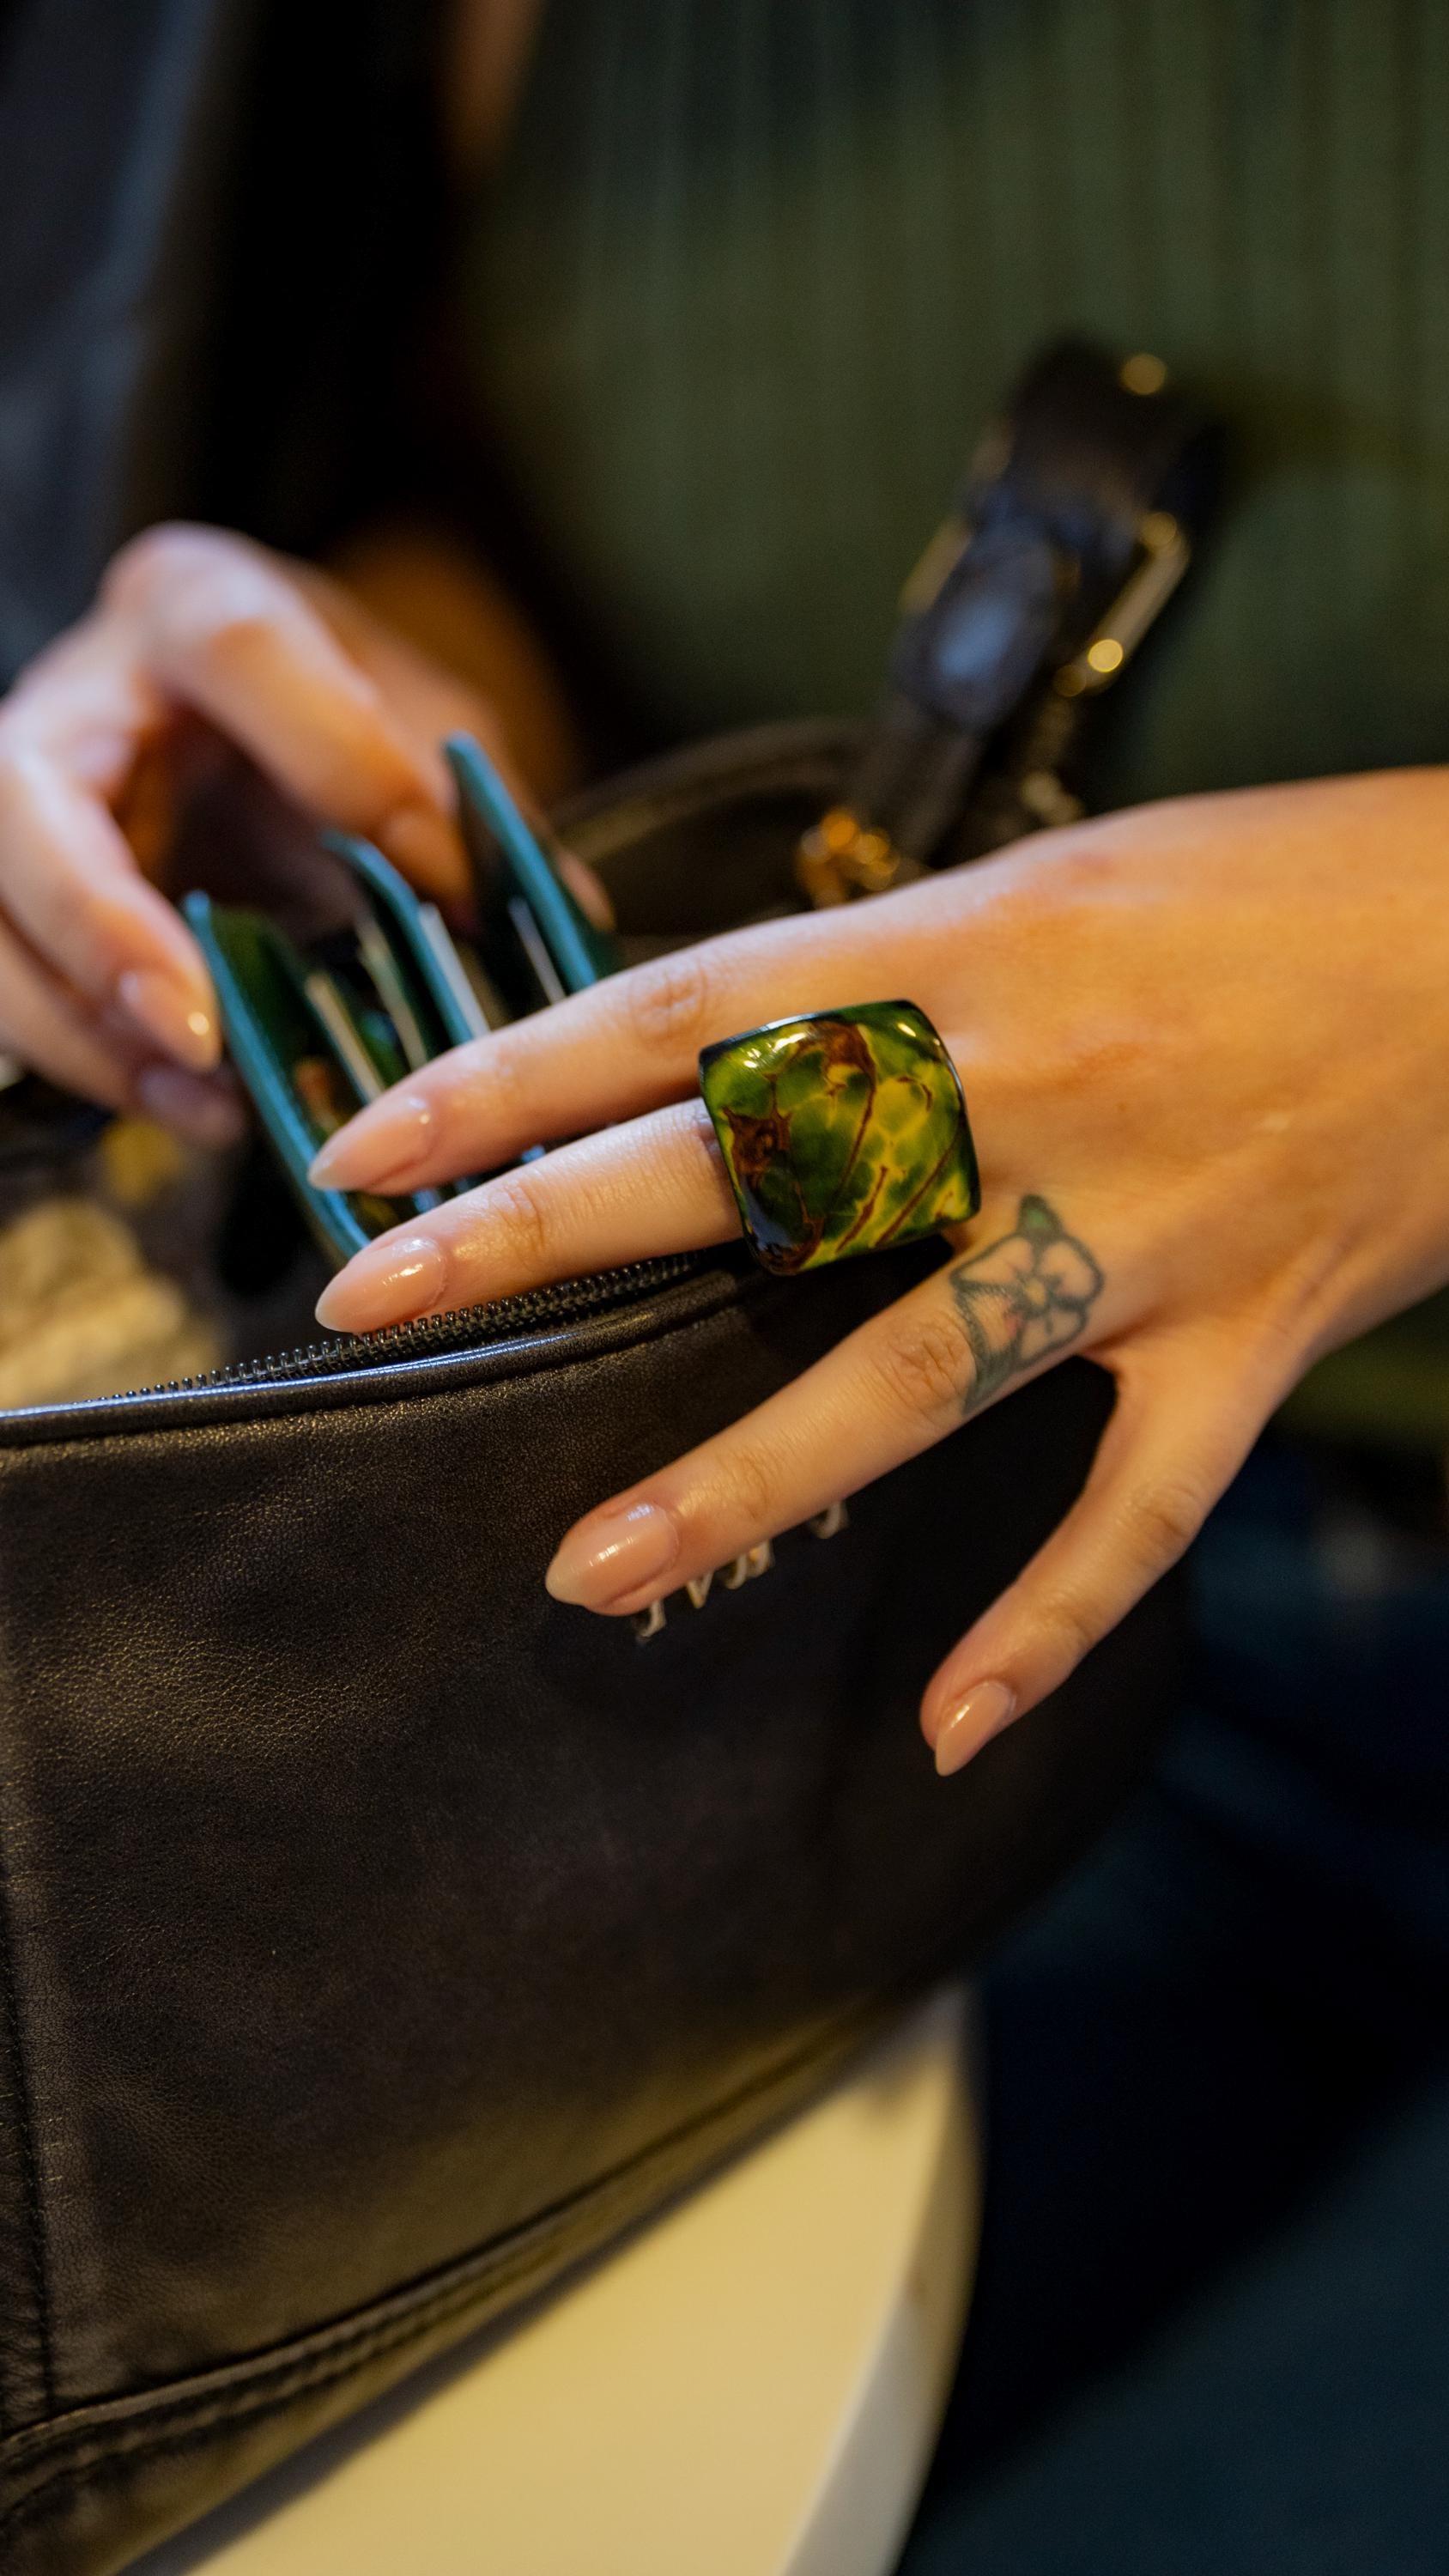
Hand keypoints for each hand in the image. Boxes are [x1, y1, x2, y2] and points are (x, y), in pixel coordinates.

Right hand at [0, 522, 579, 1139]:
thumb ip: (467, 805)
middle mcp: (77, 696)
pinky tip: (192, 1109)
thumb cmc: (327, 718)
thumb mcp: (414, 724)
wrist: (239, 735)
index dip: (338, 758)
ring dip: (83, 1025)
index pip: (237, 648)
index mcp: (193, 607)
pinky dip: (96, 1064)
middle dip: (99, 920)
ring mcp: (24, 806)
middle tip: (195, 1025)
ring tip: (207, 1099)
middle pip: (22, 795)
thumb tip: (558, 912)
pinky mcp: (17, 905)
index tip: (433, 865)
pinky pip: (11, 990)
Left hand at [304, 770, 1448, 1769]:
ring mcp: (1146, 1223)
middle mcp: (1036, 1083)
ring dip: (742, 1477)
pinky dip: (1049, 1619)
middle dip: (540, 1235)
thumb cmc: (1282, 893)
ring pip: (913, 1366)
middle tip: (373, 1301)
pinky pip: (1138, 1507)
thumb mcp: (1057, 883)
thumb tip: (732, 1051)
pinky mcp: (1250, 1333)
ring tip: (590, 1571)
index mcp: (969, 947)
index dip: (511, 1076)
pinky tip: (955, 1723)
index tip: (371, 1144)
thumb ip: (893, 978)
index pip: (685, 1010)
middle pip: (746, 1169)